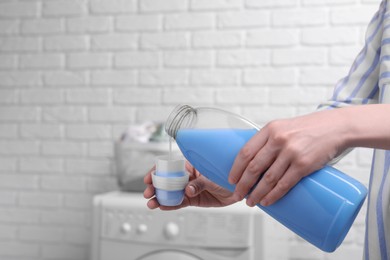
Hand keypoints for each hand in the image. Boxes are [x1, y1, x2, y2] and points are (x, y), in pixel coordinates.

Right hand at [144, 161, 236, 209]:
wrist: (238, 188)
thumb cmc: (226, 175)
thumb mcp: (211, 177)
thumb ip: (198, 184)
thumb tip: (188, 190)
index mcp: (190, 165)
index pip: (169, 167)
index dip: (157, 172)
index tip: (149, 177)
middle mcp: (187, 176)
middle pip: (166, 181)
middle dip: (155, 187)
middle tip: (148, 193)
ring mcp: (189, 188)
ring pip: (170, 193)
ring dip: (160, 198)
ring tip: (151, 203)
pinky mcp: (193, 200)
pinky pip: (179, 203)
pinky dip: (170, 205)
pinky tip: (162, 207)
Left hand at [229, 109, 346, 206]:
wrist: (336, 127)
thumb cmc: (308, 128)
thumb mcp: (283, 127)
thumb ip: (269, 141)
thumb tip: (253, 161)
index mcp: (270, 129)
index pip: (245, 151)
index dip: (236, 168)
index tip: (231, 180)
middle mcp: (278, 140)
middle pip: (253, 167)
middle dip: (243, 185)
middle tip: (238, 195)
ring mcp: (291, 152)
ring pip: (268, 179)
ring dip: (257, 193)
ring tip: (251, 202)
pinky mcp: (304, 164)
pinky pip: (284, 184)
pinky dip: (273, 195)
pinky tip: (267, 201)